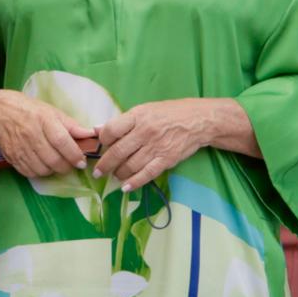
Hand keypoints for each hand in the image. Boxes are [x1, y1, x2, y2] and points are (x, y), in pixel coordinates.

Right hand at [0, 89, 97, 178]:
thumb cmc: (30, 110)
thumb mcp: (53, 112)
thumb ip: (72, 125)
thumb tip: (91, 134)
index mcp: (44, 120)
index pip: (62, 141)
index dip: (74, 154)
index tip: (82, 162)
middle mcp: (31, 135)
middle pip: (53, 159)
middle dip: (67, 166)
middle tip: (72, 164)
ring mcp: (20, 148)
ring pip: (42, 169)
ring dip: (54, 170)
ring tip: (59, 164)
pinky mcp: (11, 157)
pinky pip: (29, 172)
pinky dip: (40, 173)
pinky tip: (44, 165)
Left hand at [95, 99, 211, 192]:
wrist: (200, 120)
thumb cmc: (171, 113)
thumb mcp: (146, 109)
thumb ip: (123, 121)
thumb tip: (97, 129)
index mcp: (139, 116)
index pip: (111, 131)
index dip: (102, 140)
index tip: (102, 145)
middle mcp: (145, 131)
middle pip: (117, 152)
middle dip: (104, 165)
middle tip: (98, 172)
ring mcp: (156, 147)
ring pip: (129, 166)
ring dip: (119, 174)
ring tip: (117, 175)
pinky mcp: (166, 159)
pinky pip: (146, 175)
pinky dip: (134, 183)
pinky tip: (126, 187)